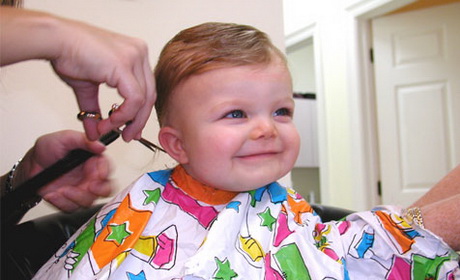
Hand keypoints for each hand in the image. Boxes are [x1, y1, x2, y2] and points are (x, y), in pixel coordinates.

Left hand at [18, 130, 113, 211]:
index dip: (105, 173)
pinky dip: (62, 203)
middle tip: (89, 187)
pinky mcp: (69, 200)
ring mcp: (80, 189)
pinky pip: (71, 208)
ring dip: (77, 197)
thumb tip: (101, 146)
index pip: (108, 169)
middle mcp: (90, 176)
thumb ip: (84, 141)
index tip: (97, 174)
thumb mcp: (66, 138)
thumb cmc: (49, 148)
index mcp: (94, 161)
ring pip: (89, 201)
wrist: (31, 163)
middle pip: (106, 189)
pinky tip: (53, 194)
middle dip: (100, 190)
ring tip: (63, 190)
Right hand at [51, 18, 155, 141]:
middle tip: (128, 136)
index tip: (132, 128)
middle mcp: (139, 53)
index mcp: (135, 53)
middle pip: (149, 95)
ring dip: (129, 121)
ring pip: (144, 99)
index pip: (146, 88)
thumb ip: (94, 109)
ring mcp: (135, 57)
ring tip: (110, 130)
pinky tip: (109, 121)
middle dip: (138, 120)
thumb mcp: (87, 87)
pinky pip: (134, 99)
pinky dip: (123, 115)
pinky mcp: (125, 65)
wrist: (54, 39)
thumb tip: (94, 133)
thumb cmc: (69, 54)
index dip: (140, 112)